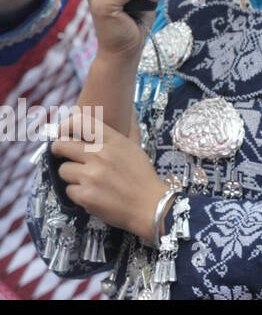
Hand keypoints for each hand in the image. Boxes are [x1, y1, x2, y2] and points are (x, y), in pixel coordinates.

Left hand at [52, 121, 168, 240]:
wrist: (150, 205)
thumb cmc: (143, 176)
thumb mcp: (137, 148)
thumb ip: (130, 129)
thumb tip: (129, 110)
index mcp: (113, 141)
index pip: (81, 122)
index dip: (66, 125)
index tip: (63, 132)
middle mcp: (101, 155)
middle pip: (62, 145)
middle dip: (57, 150)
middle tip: (61, 154)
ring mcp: (91, 175)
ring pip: (63, 170)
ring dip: (70, 176)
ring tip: (85, 180)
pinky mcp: (85, 195)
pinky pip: (68, 190)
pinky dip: (77, 193)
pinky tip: (91, 194)